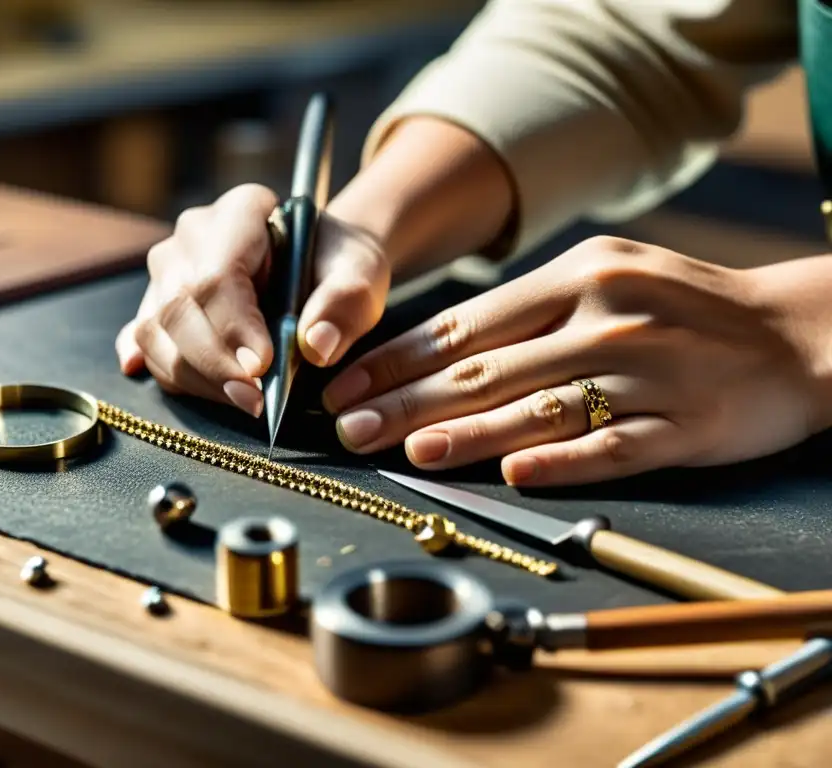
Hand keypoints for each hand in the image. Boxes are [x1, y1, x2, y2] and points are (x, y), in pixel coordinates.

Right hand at [115, 184, 390, 415]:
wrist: (322, 266)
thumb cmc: (338, 268)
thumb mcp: (361, 276)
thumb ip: (346, 302)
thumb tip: (317, 346)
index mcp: (241, 212)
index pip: (219, 273)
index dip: (233, 325)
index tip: (261, 367)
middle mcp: (193, 236)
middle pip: (179, 306)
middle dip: (214, 363)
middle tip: (256, 400)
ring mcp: (168, 270)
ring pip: (157, 331)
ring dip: (196, 378)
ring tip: (244, 403)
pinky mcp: (158, 304)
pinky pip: (148, 344)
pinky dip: (168, 373)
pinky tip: (186, 388)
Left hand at [321, 236, 830, 485]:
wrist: (797, 331)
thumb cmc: (684, 306)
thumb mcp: (608, 276)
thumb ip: (531, 311)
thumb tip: (440, 348)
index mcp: (578, 276)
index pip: (466, 323)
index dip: (399, 358)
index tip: (347, 384)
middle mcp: (605, 317)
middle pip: (487, 367)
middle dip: (407, 400)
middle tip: (349, 428)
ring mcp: (646, 372)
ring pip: (539, 408)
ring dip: (466, 433)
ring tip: (406, 451)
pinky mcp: (684, 424)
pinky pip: (613, 447)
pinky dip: (560, 461)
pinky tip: (511, 475)